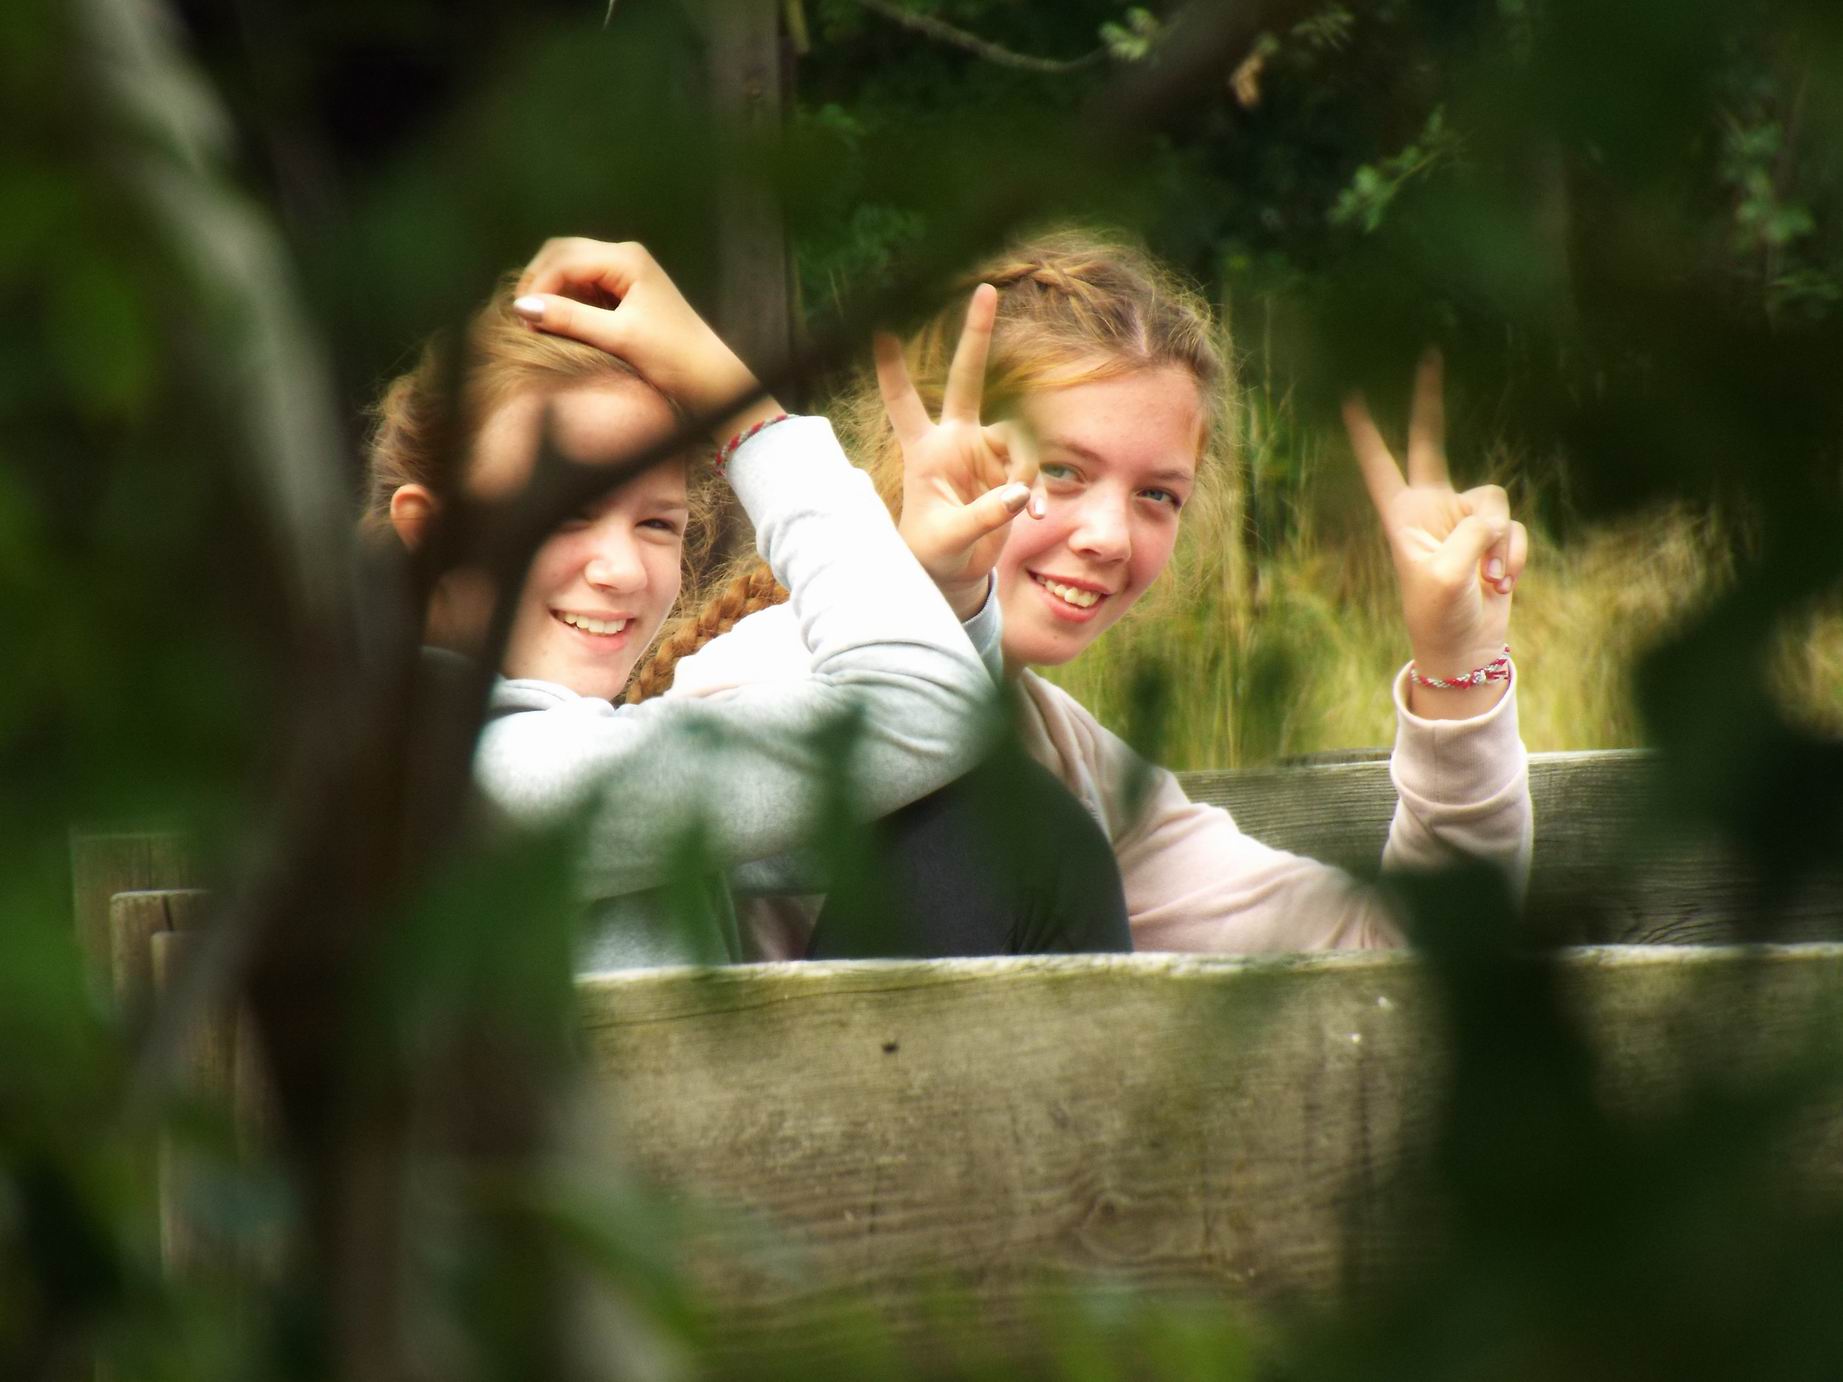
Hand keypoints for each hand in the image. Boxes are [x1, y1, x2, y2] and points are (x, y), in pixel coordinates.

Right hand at [513, 237, 780, 440]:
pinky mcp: (624, 290)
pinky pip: (582, 285)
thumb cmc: (672, 356)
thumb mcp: (618, 337)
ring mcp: (624, 271)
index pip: (563, 259)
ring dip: (550, 290)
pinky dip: (565, 299)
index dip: (537, 285)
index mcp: (626, 258)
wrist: (710, 376)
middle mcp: (625, 256)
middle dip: (538, 281)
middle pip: (561, 253)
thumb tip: (522, 308)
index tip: (521, 319)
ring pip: (569, 267)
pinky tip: (559, 322)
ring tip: (538, 324)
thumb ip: (571, 319)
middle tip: (524, 318)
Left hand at [880, 285, 1040, 619]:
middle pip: (967, 379)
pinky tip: (1035, 513)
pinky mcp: (1008, 468)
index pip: (903, 402)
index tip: (881, 328)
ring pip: (1018, 435)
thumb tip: (1020, 493)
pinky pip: (1032, 466)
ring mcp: (984, 451)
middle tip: (986, 289)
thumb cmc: (934, 552)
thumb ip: (984, 515)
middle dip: (976, 336)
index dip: (893, 369)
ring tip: (1022, 506)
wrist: (952, 570)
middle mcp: (955, 440)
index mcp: (923, 451)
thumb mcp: (951, 538)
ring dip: (1027, 467)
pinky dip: (1036, 490)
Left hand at [1342, 351, 1528, 715]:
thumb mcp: (1448, 575)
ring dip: (1498, 541)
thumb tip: (1495, 516)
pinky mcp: (1493, 536)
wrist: (1465, 650)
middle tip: (1428, 356)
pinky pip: (1514, 529)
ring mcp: (1463, 520)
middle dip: (1429, 403)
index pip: (1379, 465)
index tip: (1350, 396)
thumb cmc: (1440, 617)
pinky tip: (1502, 584)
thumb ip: (1471, 532)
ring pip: (1494, 498)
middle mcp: (1430, 508)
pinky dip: (1514, 557)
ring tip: (1486, 578)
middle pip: (1431, 443)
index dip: (1366, 433)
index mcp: (1401, 515)